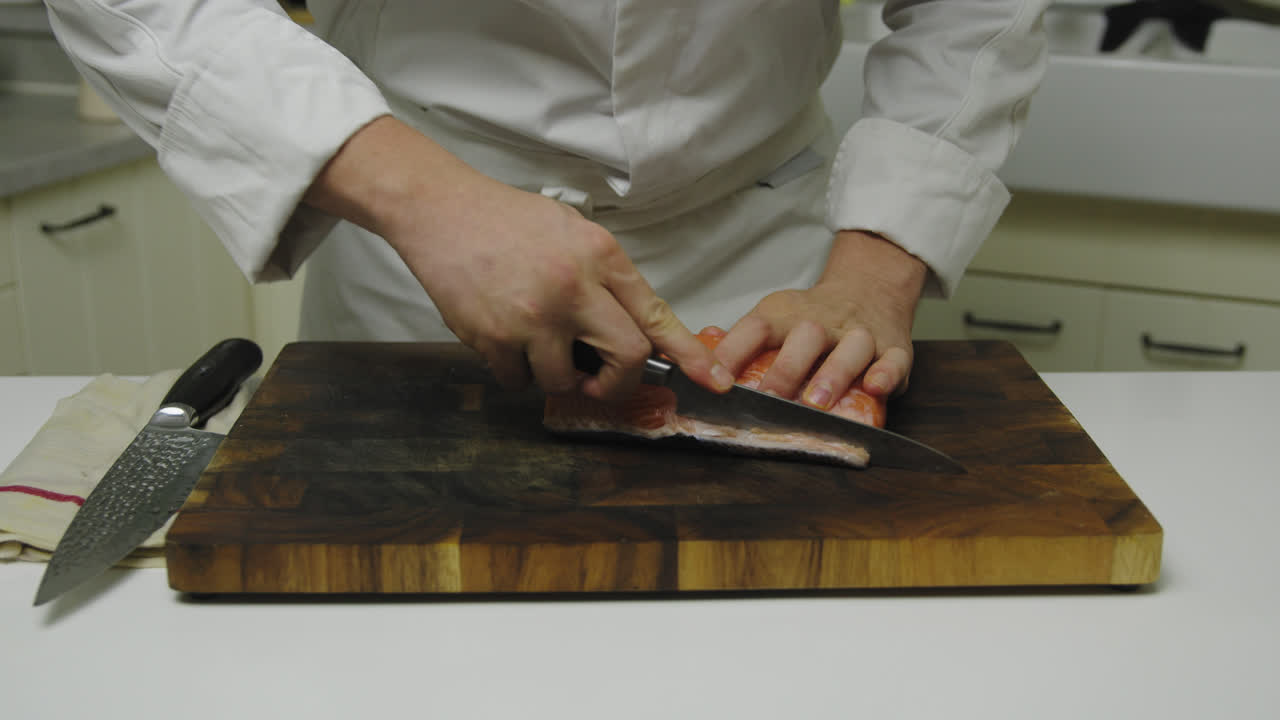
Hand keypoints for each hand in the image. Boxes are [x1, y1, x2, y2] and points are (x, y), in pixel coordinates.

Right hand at [304, 116, 733, 399]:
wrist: (441, 210)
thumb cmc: (508, 221)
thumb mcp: (573, 233)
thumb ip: (606, 279)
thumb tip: (638, 329)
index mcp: (601, 256)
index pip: (655, 314)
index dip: (689, 354)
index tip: (712, 380)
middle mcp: (574, 287)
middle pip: (627, 357)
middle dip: (617, 382)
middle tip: (600, 382)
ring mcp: (533, 315)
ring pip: (565, 380)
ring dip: (555, 375)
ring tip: (535, 343)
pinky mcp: (492, 336)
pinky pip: (518, 381)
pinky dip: (514, 372)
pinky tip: (502, 337)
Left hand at [711, 229, 926, 406]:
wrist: (870, 289)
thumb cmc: (813, 317)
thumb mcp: (774, 318)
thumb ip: (740, 342)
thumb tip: (694, 356)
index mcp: (787, 314)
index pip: (756, 327)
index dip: (733, 351)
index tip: (715, 379)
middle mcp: (823, 321)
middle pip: (806, 336)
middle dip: (787, 369)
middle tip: (771, 398)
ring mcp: (861, 334)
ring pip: (851, 348)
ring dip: (834, 374)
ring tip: (817, 401)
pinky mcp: (895, 348)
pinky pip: (894, 359)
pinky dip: (886, 374)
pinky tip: (875, 387)